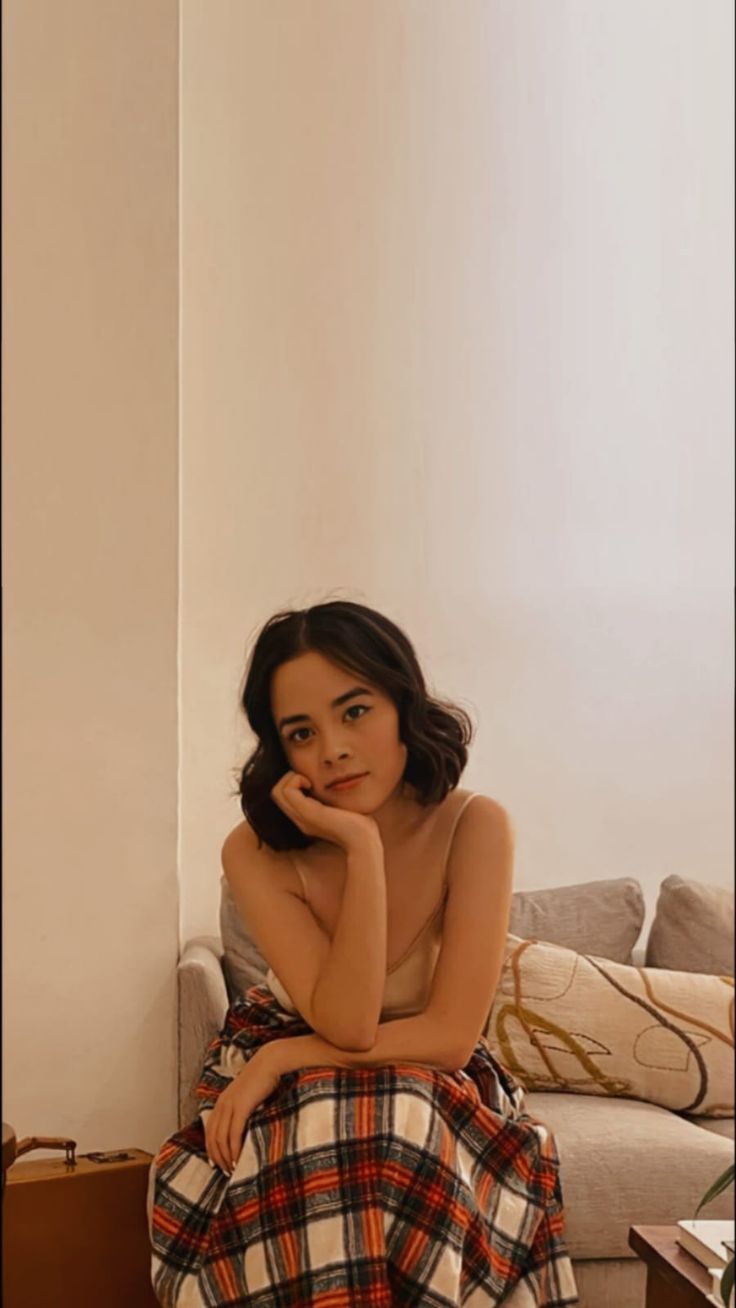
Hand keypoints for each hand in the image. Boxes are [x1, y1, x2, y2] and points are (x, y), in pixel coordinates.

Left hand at [203, 1049, 281, 1173]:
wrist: (270, 1062)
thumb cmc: (263, 1079)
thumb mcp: (248, 1095)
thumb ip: (242, 1109)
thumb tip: (245, 1127)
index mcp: (222, 1101)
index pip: (210, 1131)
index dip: (211, 1149)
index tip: (217, 1163)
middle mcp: (222, 1104)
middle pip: (213, 1138)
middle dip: (218, 1158)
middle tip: (226, 1171)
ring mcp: (230, 1105)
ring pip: (221, 1139)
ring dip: (226, 1157)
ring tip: (233, 1169)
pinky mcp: (241, 1107)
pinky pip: (234, 1134)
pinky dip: (234, 1149)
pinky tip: (238, 1159)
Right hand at [271, 770, 380, 851]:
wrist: (363, 841)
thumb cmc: (360, 825)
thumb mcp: (343, 809)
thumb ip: (336, 800)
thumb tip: (341, 783)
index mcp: (306, 819)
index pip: (283, 798)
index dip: (293, 783)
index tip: (313, 783)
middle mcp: (299, 819)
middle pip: (276, 793)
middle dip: (290, 778)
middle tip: (309, 780)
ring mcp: (301, 817)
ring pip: (277, 791)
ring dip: (291, 778)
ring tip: (309, 782)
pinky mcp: (307, 813)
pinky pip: (287, 791)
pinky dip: (296, 780)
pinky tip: (311, 784)